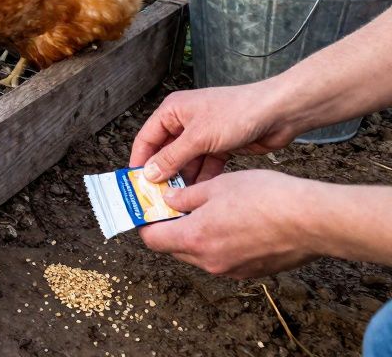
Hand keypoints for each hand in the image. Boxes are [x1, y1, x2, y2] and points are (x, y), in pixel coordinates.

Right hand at [129, 83, 295, 183]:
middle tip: (156, 197)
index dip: (140, 160)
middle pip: (166, 152)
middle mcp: (186, 122)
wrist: (279, 113)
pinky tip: (199, 194)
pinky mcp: (221, 146)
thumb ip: (172, 157)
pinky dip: (202, 178)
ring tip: (177, 201)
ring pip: (186, 161)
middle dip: (163, 173)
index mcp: (173, 111)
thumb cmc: (237, 113)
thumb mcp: (199, 137)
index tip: (136, 183)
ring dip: (183, 179)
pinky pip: (205, 166)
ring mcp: (204, 134)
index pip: (147, 138)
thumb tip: (149, 174)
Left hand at [140, 170, 321, 277]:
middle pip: (175, 248)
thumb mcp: (217, 186)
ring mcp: (232, 270)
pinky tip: (235, 221)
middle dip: (172, 227)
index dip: (146, 223)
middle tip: (176, 205)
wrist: (313, 220)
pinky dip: (221, 242)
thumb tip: (168, 200)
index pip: (153, 239)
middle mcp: (210, 261)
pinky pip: (225, 258)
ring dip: (198, 234)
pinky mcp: (252, 271)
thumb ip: (186, 196)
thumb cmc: (266, 199)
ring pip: (201, 253)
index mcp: (195, 239)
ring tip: (210, 208)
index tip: (147, 210)